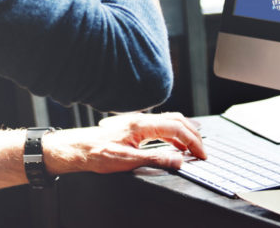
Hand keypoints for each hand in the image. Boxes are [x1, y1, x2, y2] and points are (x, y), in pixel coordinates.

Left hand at [43, 112, 205, 174]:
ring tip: (193, 147)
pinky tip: (174, 144)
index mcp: (142, 124)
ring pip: (169, 120)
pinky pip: (160, 125)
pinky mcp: (134, 126)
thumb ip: (155, 159)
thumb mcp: (127, 161)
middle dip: (193, 134)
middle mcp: (141, 119)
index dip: (192, 141)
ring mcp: (138, 121)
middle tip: (202, 151)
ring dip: (184, 132)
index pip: (176, 128)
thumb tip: (178, 160)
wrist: (77, 148)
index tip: (201, 154)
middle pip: (176, 120)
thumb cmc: (96, 153)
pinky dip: (173, 133)